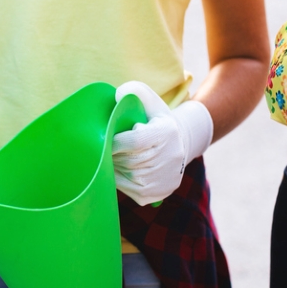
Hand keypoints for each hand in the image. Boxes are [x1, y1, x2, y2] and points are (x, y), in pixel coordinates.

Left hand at [112, 81, 212, 205]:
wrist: (178, 147)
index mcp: (166, 133)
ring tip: (116, 156)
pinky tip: (123, 169)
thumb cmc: (156, 121)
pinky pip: (125, 189)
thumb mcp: (150, 102)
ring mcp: (162, 179)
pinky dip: (118, 179)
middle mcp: (168, 158)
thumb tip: (117, 95)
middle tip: (108, 146)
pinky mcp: (154, 195)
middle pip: (127, 159)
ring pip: (124, 175)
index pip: (135, 141)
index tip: (108, 137)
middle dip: (113, 153)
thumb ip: (134, 91)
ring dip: (114, 166)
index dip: (116, 141)